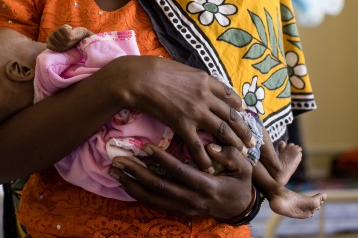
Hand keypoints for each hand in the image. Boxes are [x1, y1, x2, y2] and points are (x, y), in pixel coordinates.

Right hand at [46, 24, 93, 50]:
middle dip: (57, 31)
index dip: (51, 38)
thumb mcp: (62, 41)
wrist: (85, 35)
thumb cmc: (73, 37)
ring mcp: (65, 43)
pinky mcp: (69, 37)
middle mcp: (62, 48)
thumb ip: (55, 40)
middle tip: (64, 31)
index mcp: (60, 50)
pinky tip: (70, 28)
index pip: (48, 45)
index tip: (59, 35)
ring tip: (68, 30)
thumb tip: (47, 40)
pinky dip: (65, 26)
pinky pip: (62, 28)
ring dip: (62, 28)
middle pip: (51, 36)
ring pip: (56, 32)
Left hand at [110, 143, 252, 220]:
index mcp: (207, 186)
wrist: (238, 208)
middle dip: (137, 173)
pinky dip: (137, 193)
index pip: (180, 172)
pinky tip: (124, 182)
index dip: (162, 160)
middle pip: (159, 187)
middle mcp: (192, 200)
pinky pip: (153, 204)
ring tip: (114, 170)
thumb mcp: (243, 167)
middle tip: (119, 159)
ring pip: (152, 199)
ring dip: (131, 184)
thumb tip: (210, 146)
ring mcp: (183, 208)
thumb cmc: (240, 182)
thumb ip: (230, 155)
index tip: (146, 147)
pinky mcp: (177, 211)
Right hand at [121, 56, 254, 171]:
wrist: (139, 79)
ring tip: (241, 153)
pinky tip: (210, 167)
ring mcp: (196, 112)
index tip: (242, 113)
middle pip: (231, 115)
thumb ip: (194, 78)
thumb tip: (197, 83)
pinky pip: (198, 145)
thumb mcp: (181, 69)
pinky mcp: (182, 125)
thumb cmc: (155, 69)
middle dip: (244, 129)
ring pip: (222, 130)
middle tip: (252, 140)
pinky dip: (205, 158)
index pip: (229, 95)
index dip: (238, 106)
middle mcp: (206, 96)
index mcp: (205, 80)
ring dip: (234, 143)